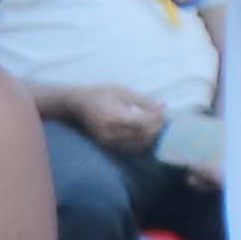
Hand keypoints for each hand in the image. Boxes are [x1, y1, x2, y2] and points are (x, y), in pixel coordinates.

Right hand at [42, 82, 165, 157]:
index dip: (157, 119)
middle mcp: (112, 132)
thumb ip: (143, 101)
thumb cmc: (101, 93)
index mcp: (116, 117)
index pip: (144, 123)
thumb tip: (162, 107)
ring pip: (138, 144)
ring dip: (149, 135)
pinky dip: (140, 141)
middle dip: (155, 127)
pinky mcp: (108, 146)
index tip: (163, 111)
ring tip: (153, 123)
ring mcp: (109, 141)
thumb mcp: (123, 92)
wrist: (78, 104)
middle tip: (160, 117)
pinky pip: (130, 148)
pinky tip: (143, 131)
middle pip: (143, 136)